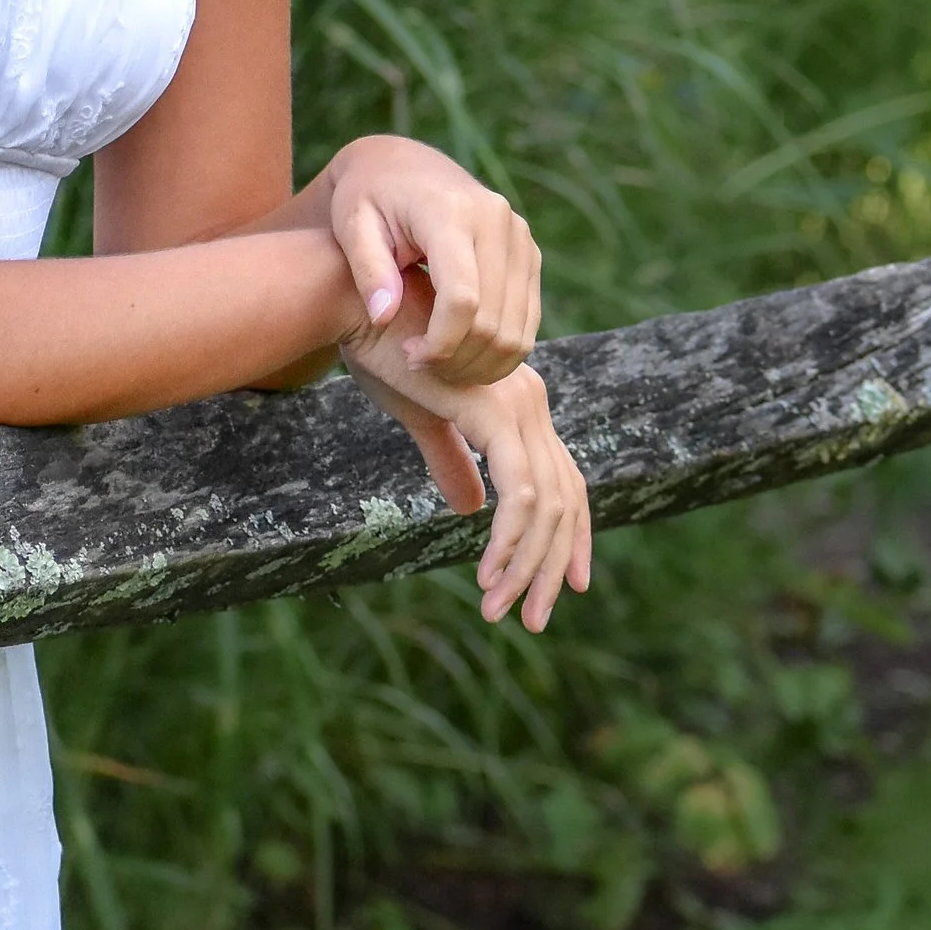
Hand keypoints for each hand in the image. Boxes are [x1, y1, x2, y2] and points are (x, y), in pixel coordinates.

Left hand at [299, 135, 539, 387]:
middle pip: (494, 321)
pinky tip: (461, 353)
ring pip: (518, 329)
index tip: (409, 359)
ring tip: (439, 366)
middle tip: (421, 368)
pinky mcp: (529, 254)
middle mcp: (498, 221)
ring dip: (482, 364)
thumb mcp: (353, 226)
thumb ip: (368, 271)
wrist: (404, 166)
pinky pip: (527, 321)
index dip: (440, 344)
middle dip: (459, 361)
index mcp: (451, 213)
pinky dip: (500, 351)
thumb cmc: (369, 199)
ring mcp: (521, 238)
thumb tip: (383, 317)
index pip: (462, 299)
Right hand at [341, 272, 591, 633]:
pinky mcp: (494, 416)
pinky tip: (488, 575)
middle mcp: (532, 403)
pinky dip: (511, 543)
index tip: (567, 585)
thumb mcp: (422, 421)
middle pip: (568, 500)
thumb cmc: (382, 353)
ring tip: (499, 609)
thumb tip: (470, 509)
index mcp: (521, 404)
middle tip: (534, 619)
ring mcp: (519, 407)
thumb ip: (451, 463)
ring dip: (528, 567)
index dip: (574, 538)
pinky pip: (521, 495)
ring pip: (549, 507)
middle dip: (554, 567)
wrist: (356, 310)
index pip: (567, 481)